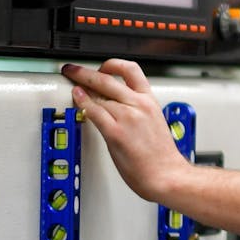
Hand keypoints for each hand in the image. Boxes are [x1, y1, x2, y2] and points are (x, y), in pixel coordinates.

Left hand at [60, 59, 190, 203]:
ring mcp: (127, 118)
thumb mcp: (154, 122)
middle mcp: (139, 105)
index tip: (101, 67)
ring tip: (73, 88)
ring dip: (81, 89)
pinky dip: (82, 102)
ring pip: (98, 94)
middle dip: (84, 72)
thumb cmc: (161, 156)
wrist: (166, 174)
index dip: (111, 64)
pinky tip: (77, 98)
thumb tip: (113, 102)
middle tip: (73, 70)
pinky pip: (93, 111)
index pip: (130, 70)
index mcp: (150, 101)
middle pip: (107, 78)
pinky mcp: (115, 132)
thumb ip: (136, 109)